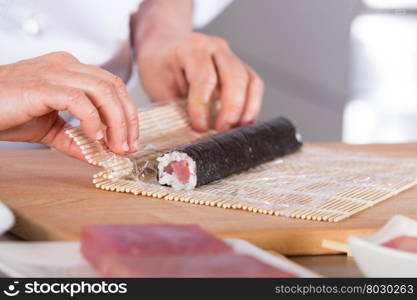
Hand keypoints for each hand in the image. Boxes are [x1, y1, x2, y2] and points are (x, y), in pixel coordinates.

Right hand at [0, 52, 138, 158]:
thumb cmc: (6, 113)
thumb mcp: (50, 129)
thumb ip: (76, 139)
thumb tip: (101, 156)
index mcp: (70, 70)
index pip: (113, 86)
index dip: (128, 114)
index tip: (130, 140)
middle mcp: (66, 66)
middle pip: (114, 87)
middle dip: (127, 120)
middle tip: (127, 147)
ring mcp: (55, 72)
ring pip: (103, 92)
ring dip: (116, 123)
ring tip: (116, 147)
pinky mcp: (42, 86)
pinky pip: (79, 100)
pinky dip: (93, 120)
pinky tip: (94, 137)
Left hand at [136, 32, 263, 131]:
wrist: (166, 46)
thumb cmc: (160, 66)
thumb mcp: (158, 86)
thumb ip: (175, 108)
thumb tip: (191, 135)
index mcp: (192, 48)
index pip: (204, 77)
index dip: (203, 105)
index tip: (200, 127)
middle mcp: (216, 48)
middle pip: (234, 76)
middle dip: (231, 108)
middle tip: (222, 130)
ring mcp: (232, 57)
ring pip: (250, 81)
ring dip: (246, 110)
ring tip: (234, 130)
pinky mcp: (241, 69)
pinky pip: (254, 87)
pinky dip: (251, 107)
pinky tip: (241, 123)